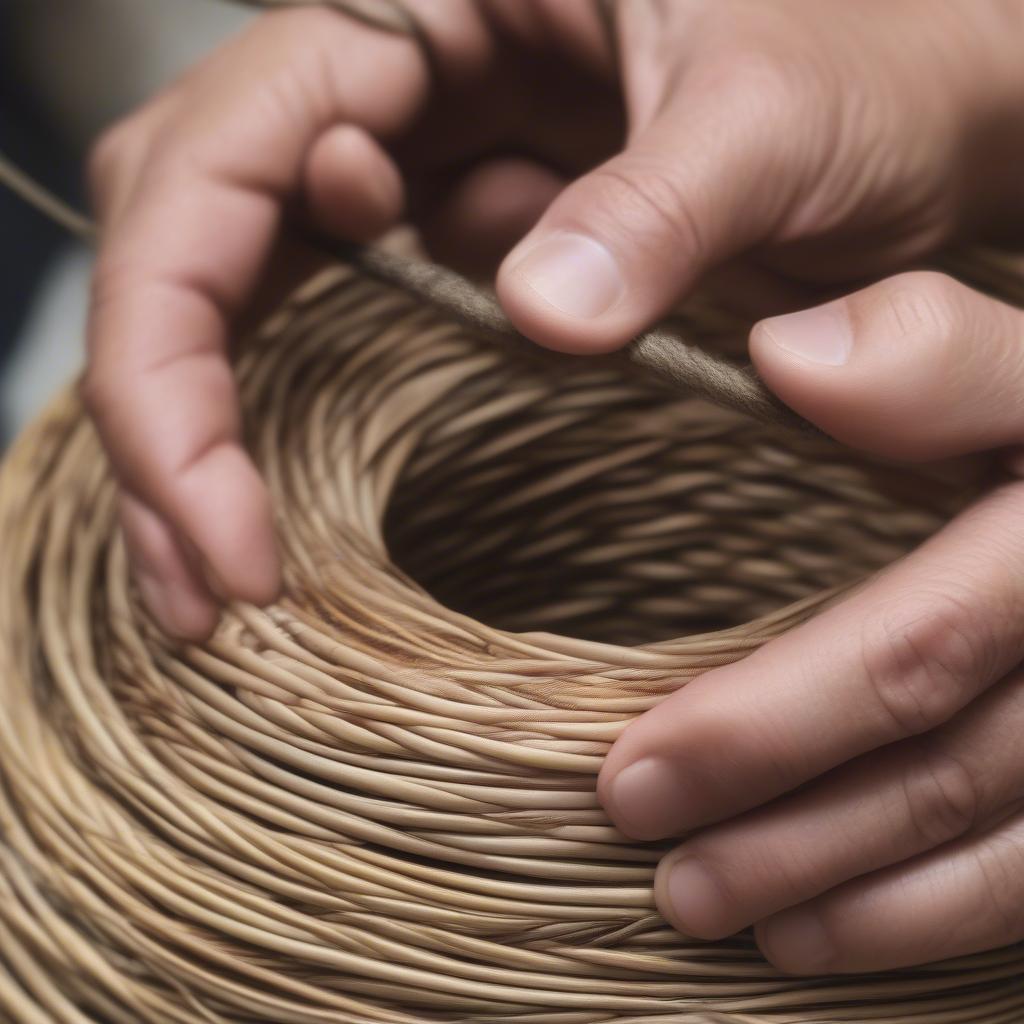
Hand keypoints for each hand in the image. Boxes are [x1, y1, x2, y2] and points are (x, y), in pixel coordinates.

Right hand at [85, 0, 1023, 636]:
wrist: (923, 101)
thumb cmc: (873, 52)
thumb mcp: (774, 110)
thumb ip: (659, 201)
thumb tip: (536, 314)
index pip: (214, 160)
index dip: (174, 347)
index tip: (224, 526)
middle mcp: (392, 78)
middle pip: (190, 235)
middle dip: (165, 415)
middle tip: (199, 587)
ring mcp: (420, 167)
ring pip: (242, 291)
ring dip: (210, 439)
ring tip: (219, 581)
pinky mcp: (459, 242)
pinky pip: (331, 324)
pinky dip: (293, 425)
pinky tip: (294, 512)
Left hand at [599, 269, 1023, 973]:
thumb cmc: (979, 356)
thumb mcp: (976, 325)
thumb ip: (907, 339)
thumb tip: (784, 356)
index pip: (924, 638)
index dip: (770, 720)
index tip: (634, 769)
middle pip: (949, 739)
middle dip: (784, 809)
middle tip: (641, 841)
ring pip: (1000, 815)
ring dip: (846, 879)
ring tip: (703, 905)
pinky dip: (933, 908)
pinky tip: (820, 933)